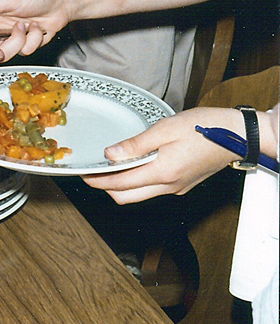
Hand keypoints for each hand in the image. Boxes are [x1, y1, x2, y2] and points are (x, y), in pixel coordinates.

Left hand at [80, 107, 243, 203]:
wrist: (239, 135)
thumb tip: (110, 155)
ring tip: (112, 165)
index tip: (83, 175)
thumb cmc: (206, 127)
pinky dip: (138, 181)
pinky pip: (153, 189)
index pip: (119, 185)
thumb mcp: (166, 128)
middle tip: (94, 171)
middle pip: (126, 197)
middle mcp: (169, 186)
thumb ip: (136, 144)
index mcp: (162, 172)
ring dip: (122, 185)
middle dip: (106, 187)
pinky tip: (135, 164)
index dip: (97, 181)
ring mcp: (177, 188)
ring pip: (139, 195)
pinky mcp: (183, 185)